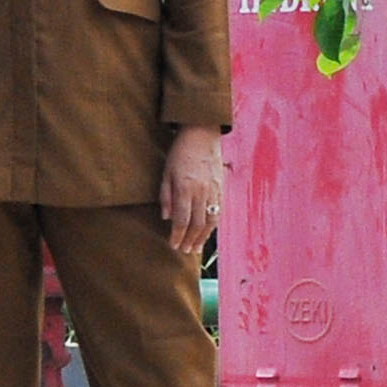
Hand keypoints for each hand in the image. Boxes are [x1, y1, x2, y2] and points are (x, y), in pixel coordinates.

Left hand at [162, 125, 227, 258]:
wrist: (202, 135)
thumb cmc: (180, 152)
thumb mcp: (166, 172)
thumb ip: (166, 196)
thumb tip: (166, 217)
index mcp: (186, 188)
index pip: (182, 219)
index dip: (178, 235)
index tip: (173, 245)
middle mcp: (202, 192)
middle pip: (198, 223)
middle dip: (191, 240)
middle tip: (185, 251)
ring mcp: (214, 191)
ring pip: (211, 220)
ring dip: (204, 236)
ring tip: (197, 248)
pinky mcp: (221, 188)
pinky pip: (218, 211)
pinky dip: (213, 225)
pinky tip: (207, 232)